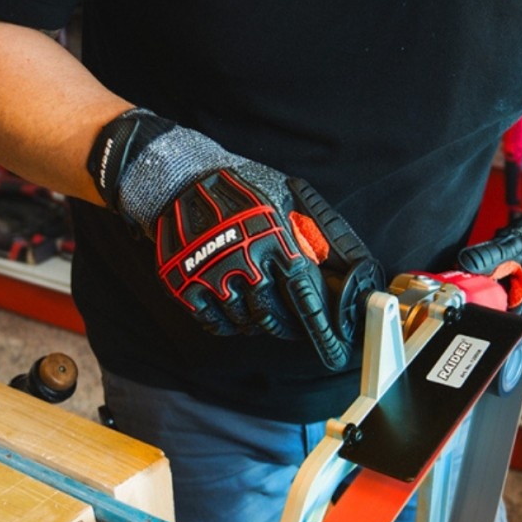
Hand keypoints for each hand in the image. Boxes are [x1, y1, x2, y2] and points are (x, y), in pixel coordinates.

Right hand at [89, 108, 382, 369]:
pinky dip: (228, 325)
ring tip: (258, 312)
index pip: (302, 291)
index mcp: (271, 237)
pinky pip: (215, 323)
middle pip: (271, 312)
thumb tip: (342, 261)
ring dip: (255, 322)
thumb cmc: (240, 189)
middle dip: (284, 326)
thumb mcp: (282, 196)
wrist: (180, 180)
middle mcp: (242, 258)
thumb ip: (309, 229)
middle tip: (290, 328)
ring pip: (243, 320)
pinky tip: (234, 315)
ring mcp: (211, 273)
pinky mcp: (185, 285)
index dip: (316, 320)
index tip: (328, 341)